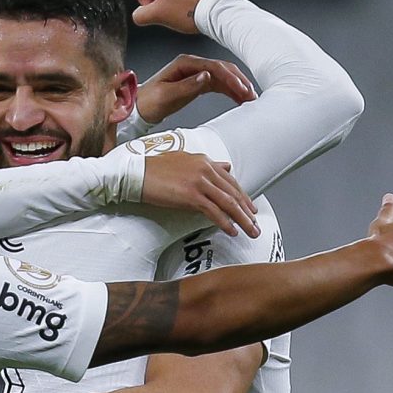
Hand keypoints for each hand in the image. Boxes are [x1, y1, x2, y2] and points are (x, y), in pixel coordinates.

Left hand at [133, 53, 253, 125]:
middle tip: (251, 94)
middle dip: (238, 80)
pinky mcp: (197, 83)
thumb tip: (207, 77)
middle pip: (222, 68)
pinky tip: (239, 98)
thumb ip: (188, 86)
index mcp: (185, 63)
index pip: (213, 67)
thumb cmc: (148, 102)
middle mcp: (192, 65)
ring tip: (250, 98)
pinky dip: (230, 91)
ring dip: (237, 86)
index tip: (241, 89)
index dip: (229, 78)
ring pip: (222, 77)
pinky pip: (218, 85)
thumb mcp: (167, 95)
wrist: (138, 109)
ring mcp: (195, 73)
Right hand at [141, 150, 258, 237]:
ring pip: (228, 203)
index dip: (243, 196)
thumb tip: (226, 167)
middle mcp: (206, 169)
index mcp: (204, 161)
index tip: (251, 209)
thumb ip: (206, 165)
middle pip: (233, 193)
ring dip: (242, 220)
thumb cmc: (155, 169)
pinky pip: (214, 212)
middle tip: (256, 224)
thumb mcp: (184, 161)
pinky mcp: (191, 195)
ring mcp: (199, 182)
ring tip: (251, 232)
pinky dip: (225, 223)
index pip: (230, 181)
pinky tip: (232, 231)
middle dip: (247, 211)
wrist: (136, 174)